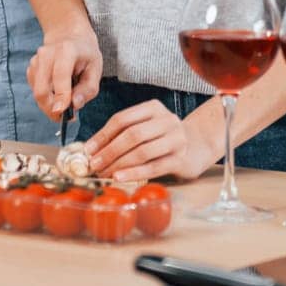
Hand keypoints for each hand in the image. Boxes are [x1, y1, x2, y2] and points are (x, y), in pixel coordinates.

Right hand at [26, 23, 101, 118]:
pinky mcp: (31, 67)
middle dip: (51, 108)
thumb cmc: (85, 54)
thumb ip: (88, 89)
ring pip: (37, 92)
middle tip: (64, 117)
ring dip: (49, 104)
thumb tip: (75, 104)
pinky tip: (56, 93)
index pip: (60, 77)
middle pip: (42, 89)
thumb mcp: (96, 69)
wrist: (69, 36)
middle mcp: (47, 53)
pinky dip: (45, 97)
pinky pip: (35, 90)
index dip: (60, 97)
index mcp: (67, 50)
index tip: (62, 113)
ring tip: (64, 102)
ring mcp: (37, 60)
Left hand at [84, 100, 222, 182]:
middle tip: (94, 164)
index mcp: (153, 108)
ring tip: (104, 173)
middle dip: (109, 151)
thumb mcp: (145, 128)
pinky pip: (154, 167)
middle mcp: (167, 120)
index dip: (103, 135)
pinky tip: (120, 177)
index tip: (88, 150)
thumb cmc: (162, 138)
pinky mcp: (181, 159)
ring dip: (119, 164)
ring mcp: (176, 139)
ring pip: (142, 151)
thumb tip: (92, 149)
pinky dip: (134, 173)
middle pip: (132, 135)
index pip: (122, 119)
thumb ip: (123, 133)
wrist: (197, 146)